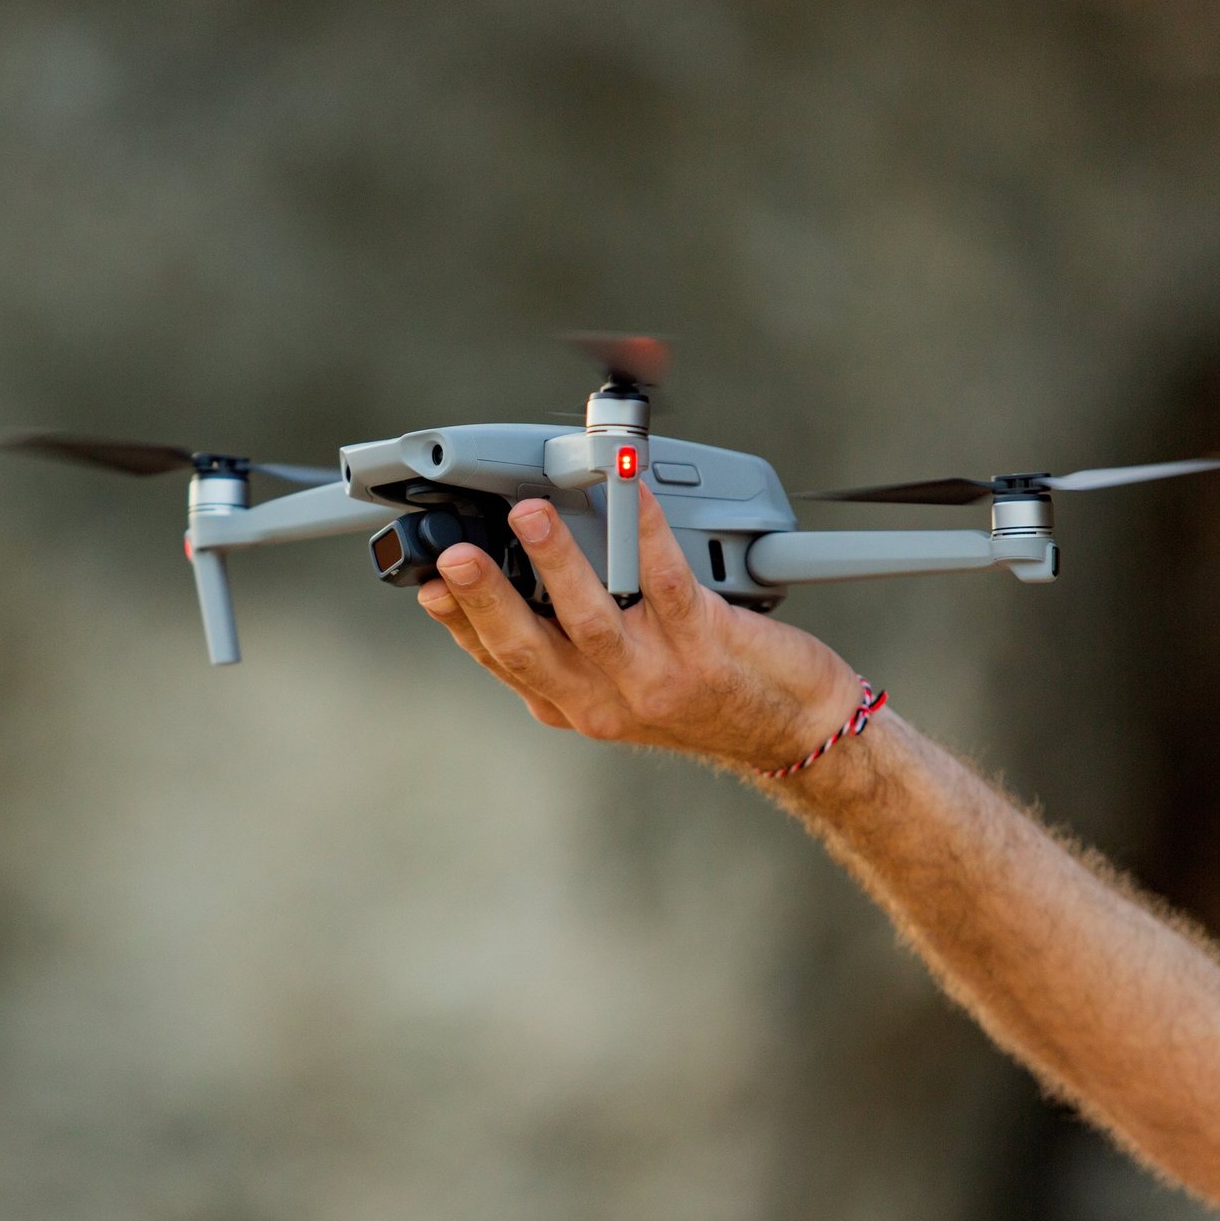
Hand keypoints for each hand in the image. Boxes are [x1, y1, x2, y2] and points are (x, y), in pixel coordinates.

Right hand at [417, 483, 859, 771]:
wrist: (792, 729)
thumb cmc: (704, 698)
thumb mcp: (620, 689)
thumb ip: (572, 644)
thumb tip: (524, 572)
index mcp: (573, 704)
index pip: (501, 661)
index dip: (459, 624)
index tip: (427, 586)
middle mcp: (605, 700)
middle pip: (528, 648)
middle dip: (485, 600)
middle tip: (455, 558)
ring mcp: (654, 676)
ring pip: (589, 619)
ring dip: (555, 563)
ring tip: (530, 517)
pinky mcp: (703, 646)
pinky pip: (664, 579)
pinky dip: (643, 529)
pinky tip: (631, 492)